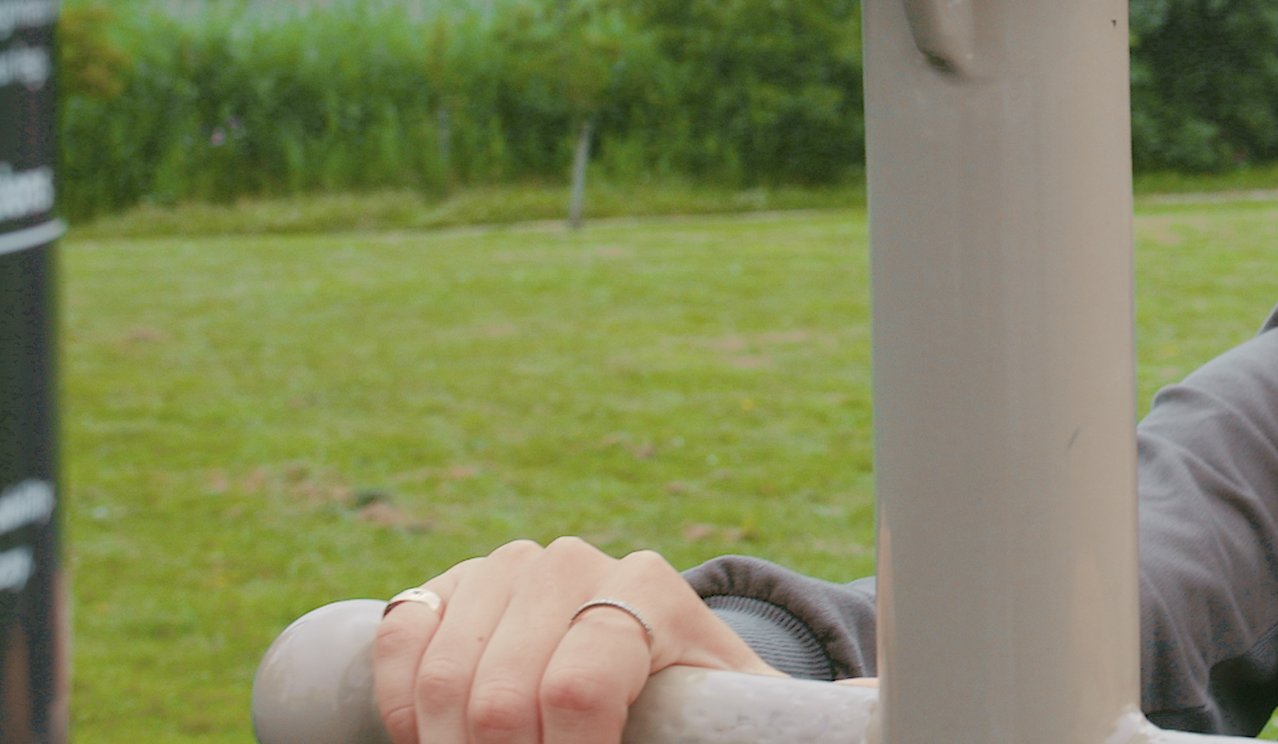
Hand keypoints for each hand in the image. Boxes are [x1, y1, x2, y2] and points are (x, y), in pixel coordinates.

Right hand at [372, 536, 780, 743]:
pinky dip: (403, 710)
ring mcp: (506, 568)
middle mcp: (574, 565)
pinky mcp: (452, 586)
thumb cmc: (697, 709)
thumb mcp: (733, 715)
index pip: (578, 692)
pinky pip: (400, 641)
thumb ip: (779, 721)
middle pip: (499, 698)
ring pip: (441, 679)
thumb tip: (864, 716)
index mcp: (650, 592)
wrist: (657, 662)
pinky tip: (434, 742)